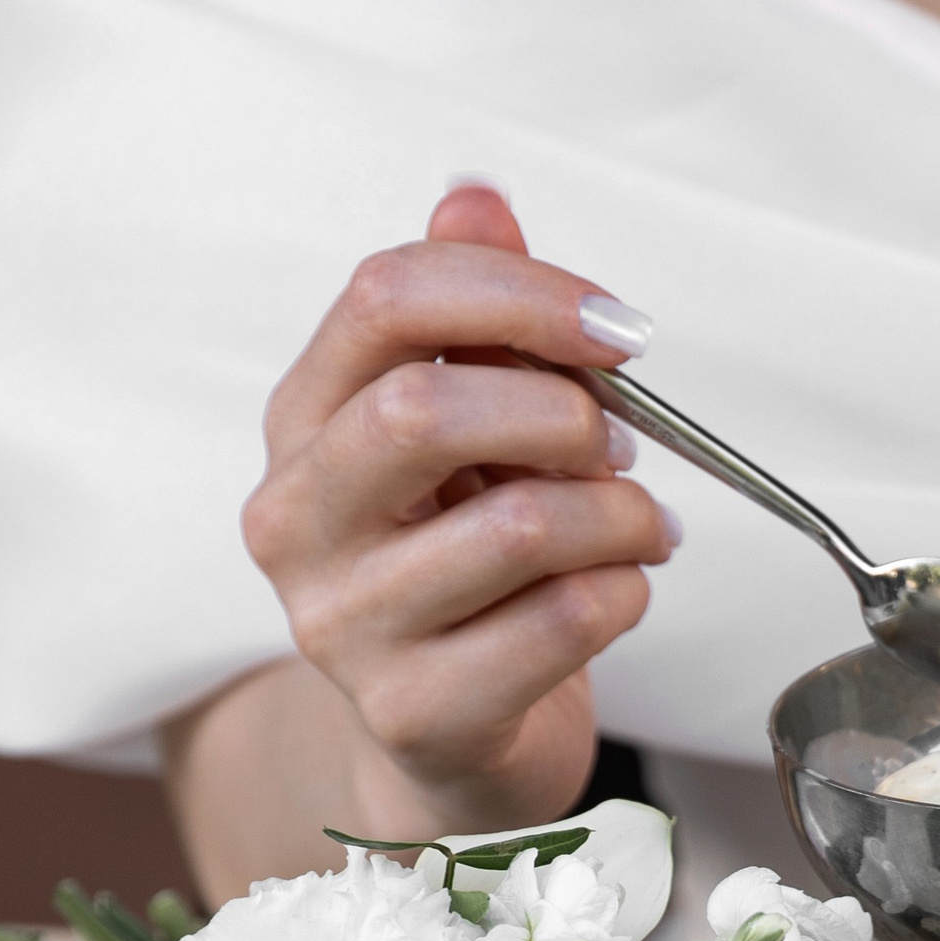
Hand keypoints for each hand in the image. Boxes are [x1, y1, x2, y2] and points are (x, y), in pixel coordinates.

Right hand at [240, 183, 675, 838]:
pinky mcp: (411, 712)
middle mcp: (297, 518)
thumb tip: (474, 198)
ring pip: (518, 527)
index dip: (521, 293)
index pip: (384, 298)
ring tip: (643, 526)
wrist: (449, 742)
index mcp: (303, 421)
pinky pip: (558, 625)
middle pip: (426, 406)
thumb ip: (470, 316)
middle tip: (619, 442)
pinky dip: (625, 595)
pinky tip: (622, 592)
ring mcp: (341, 625)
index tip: (617, 328)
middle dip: (561, 413)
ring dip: (621, 515)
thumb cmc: (464, 568)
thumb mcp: (466, 431)